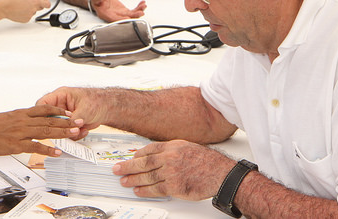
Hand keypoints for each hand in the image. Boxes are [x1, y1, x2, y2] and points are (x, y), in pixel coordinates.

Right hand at [0, 0, 49, 21]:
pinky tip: (20, 9)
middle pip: (41, 7)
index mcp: (35, 2)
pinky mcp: (26, 20)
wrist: (4, 8)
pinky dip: (26, 13)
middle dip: (37, 4)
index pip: (48, 4)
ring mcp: (30, 15)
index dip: (46, 2)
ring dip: (30, 8)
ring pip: (34, 11)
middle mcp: (34, 10)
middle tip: (29, 0)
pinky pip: (29, 16)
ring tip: (21, 5)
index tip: (42, 0)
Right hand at [0, 105, 83, 156]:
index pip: (43, 109)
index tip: (68, 112)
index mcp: (20, 113)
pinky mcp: (16, 144)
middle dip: (65, 121)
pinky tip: (56, 151)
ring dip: (61, 132)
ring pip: (45, 131)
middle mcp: (22, 120)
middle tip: (78, 122)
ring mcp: (20, 132)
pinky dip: (47, 149)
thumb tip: (23, 120)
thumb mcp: (4, 118)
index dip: (58, 111)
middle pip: (48, 120)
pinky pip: (35, 146)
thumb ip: (16, 119)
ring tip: (74, 133)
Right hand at [36, 87, 106, 138]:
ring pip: (57, 129)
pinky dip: (74, 135)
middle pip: (47, 119)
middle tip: (67, 130)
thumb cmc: (96, 101)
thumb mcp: (84, 109)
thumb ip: (73, 119)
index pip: (42, 104)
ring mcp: (63, 117)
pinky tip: (84, 130)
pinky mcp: (68, 125)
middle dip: (58, 127)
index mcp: (60, 96)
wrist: (107, 108)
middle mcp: (59, 106)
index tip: (46, 123)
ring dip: (68, 133)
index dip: (41, 114)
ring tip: (80, 130)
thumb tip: (66, 129)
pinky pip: (66, 134)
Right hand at [91, 0, 145, 22]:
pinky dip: (138, 7)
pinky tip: (142, 4)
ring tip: (143, 6)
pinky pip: (133, 11)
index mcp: (107, 15)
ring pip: (131, 15)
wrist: (99, 0)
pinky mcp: (124, 11)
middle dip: (134, 16)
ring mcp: (121, 14)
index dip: (122, 19)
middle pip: (126, 18)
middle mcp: (115, 16)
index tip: (128, 18)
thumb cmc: (97, 1)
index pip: (115, 19)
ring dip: (138, 11)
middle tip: (140, 12)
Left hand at [113, 140, 235, 199]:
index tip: (130, 158)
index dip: (137, 154)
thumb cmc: (206, 161)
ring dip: (133, 179)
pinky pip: (156, 189)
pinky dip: (145, 190)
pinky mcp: (175, 187)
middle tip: (118, 169)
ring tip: (124, 181)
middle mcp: (170, 158)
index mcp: (172, 146)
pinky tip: (138, 190)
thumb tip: (155, 155)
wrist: (220, 173)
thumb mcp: (186, 146)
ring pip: (147, 176)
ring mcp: (172, 172)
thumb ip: (170, 150)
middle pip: (144, 163)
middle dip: (128, 166)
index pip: (149, 149)